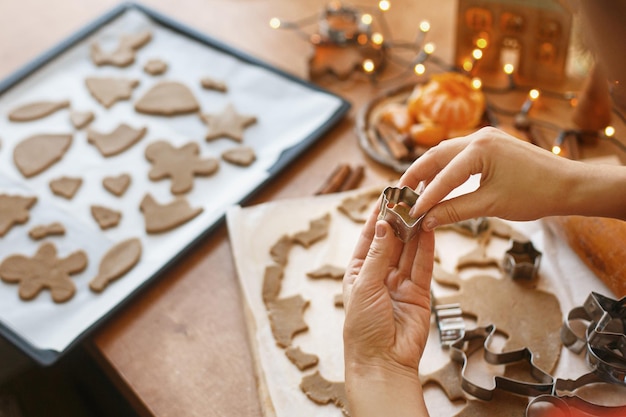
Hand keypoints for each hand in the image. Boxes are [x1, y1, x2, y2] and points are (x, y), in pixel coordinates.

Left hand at [343, 206, 433, 416]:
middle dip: (399, 220)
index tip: (386, 196)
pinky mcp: (419, 293)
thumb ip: (379, 255)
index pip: (370, 238)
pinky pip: (423, 266)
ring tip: (422, 207)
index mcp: (359, 273)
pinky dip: (426, 248)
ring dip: (414, 230)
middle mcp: (379, 276)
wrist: (382, 362)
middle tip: (409, 197)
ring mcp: (399, 284)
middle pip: (392, 241)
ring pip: (409, 251)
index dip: (378, 217)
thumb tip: (385, 225)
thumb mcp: (365, 285)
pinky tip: (429, 229)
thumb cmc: (362, 328)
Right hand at [397, 127, 625, 230]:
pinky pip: (459, 154)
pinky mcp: (491, 143)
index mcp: (479, 148)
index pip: (442, 176)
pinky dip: (445, 169)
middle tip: (399, 195)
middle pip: (435, 155)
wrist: (569, 185)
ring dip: (429, 172)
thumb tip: (427, 221)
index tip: (409, 214)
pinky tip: (439, 184)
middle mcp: (479, 136)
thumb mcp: (490, 205)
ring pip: (446, 153)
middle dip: (416, 176)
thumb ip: (454, 211)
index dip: (424, 198)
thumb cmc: (534, 194)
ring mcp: (486, 137)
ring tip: (415, 192)